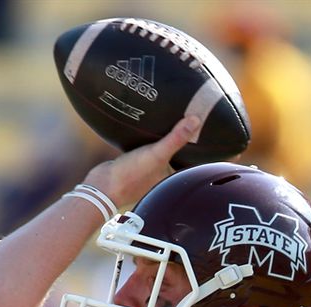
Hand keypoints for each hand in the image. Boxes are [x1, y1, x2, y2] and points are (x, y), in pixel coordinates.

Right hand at [83, 115, 202, 207]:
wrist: (102, 186)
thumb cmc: (130, 175)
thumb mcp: (156, 154)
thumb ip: (176, 139)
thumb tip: (196, 120)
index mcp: (174, 178)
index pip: (195, 162)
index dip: (202, 147)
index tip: (209, 129)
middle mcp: (165, 176)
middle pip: (180, 155)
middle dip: (186, 140)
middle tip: (193, 118)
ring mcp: (151, 170)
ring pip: (166, 152)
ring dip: (170, 140)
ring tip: (177, 120)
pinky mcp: (138, 164)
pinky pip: (151, 149)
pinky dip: (154, 140)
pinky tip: (154, 129)